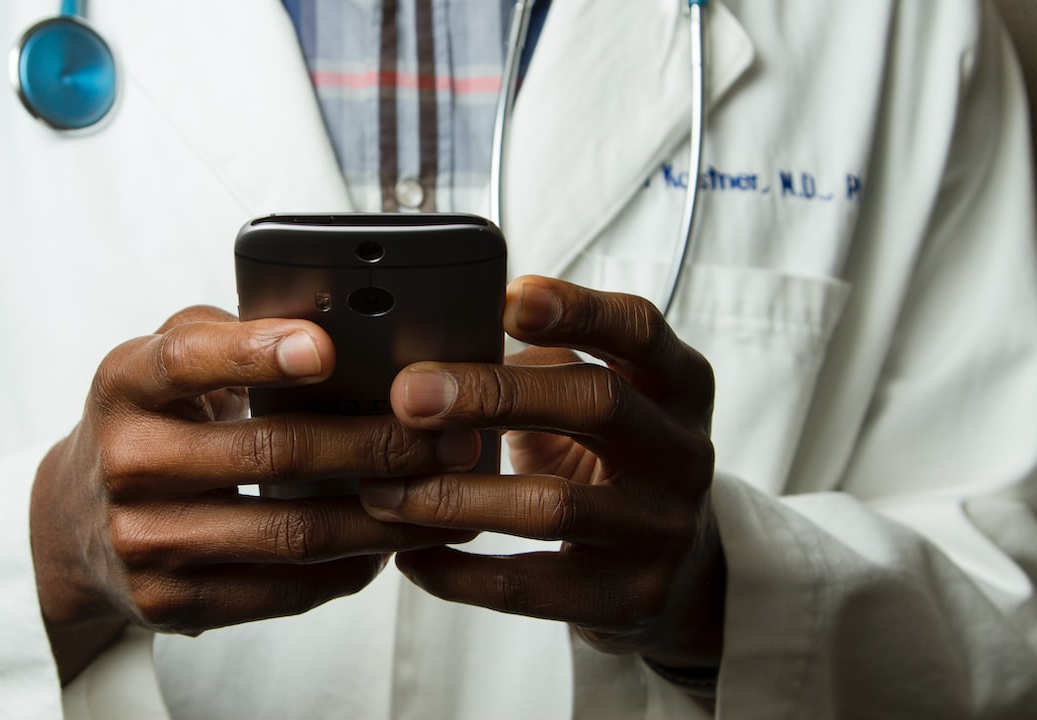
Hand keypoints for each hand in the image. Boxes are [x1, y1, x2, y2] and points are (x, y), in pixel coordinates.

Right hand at [30, 306, 477, 681]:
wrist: (71, 524)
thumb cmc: (146, 423)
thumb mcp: (160, 363)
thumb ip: (229, 335)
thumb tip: (336, 325)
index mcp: (125, 384)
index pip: (188, 360)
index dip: (257, 353)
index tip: (326, 348)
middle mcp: (127, 462)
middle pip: (271, 453)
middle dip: (376, 444)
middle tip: (449, 436)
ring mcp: (146, 540)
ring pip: (291, 533)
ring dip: (384, 517)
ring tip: (444, 496)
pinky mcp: (169, 603)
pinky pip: (281, 590)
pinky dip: (347, 569)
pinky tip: (388, 545)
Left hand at [358, 276, 723, 670]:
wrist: (677, 569)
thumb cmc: (609, 458)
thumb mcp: (597, 398)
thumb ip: (538, 363)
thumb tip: (428, 343)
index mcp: (677, 384)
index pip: (638, 329)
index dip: (576, 309)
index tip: (506, 299)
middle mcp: (684, 452)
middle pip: (597, 403)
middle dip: (493, 394)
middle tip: (408, 396)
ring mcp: (664, 529)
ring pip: (553, 506)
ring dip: (453, 495)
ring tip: (383, 488)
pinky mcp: (632, 597)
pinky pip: (529, 588)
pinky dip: (459, 572)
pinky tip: (410, 555)